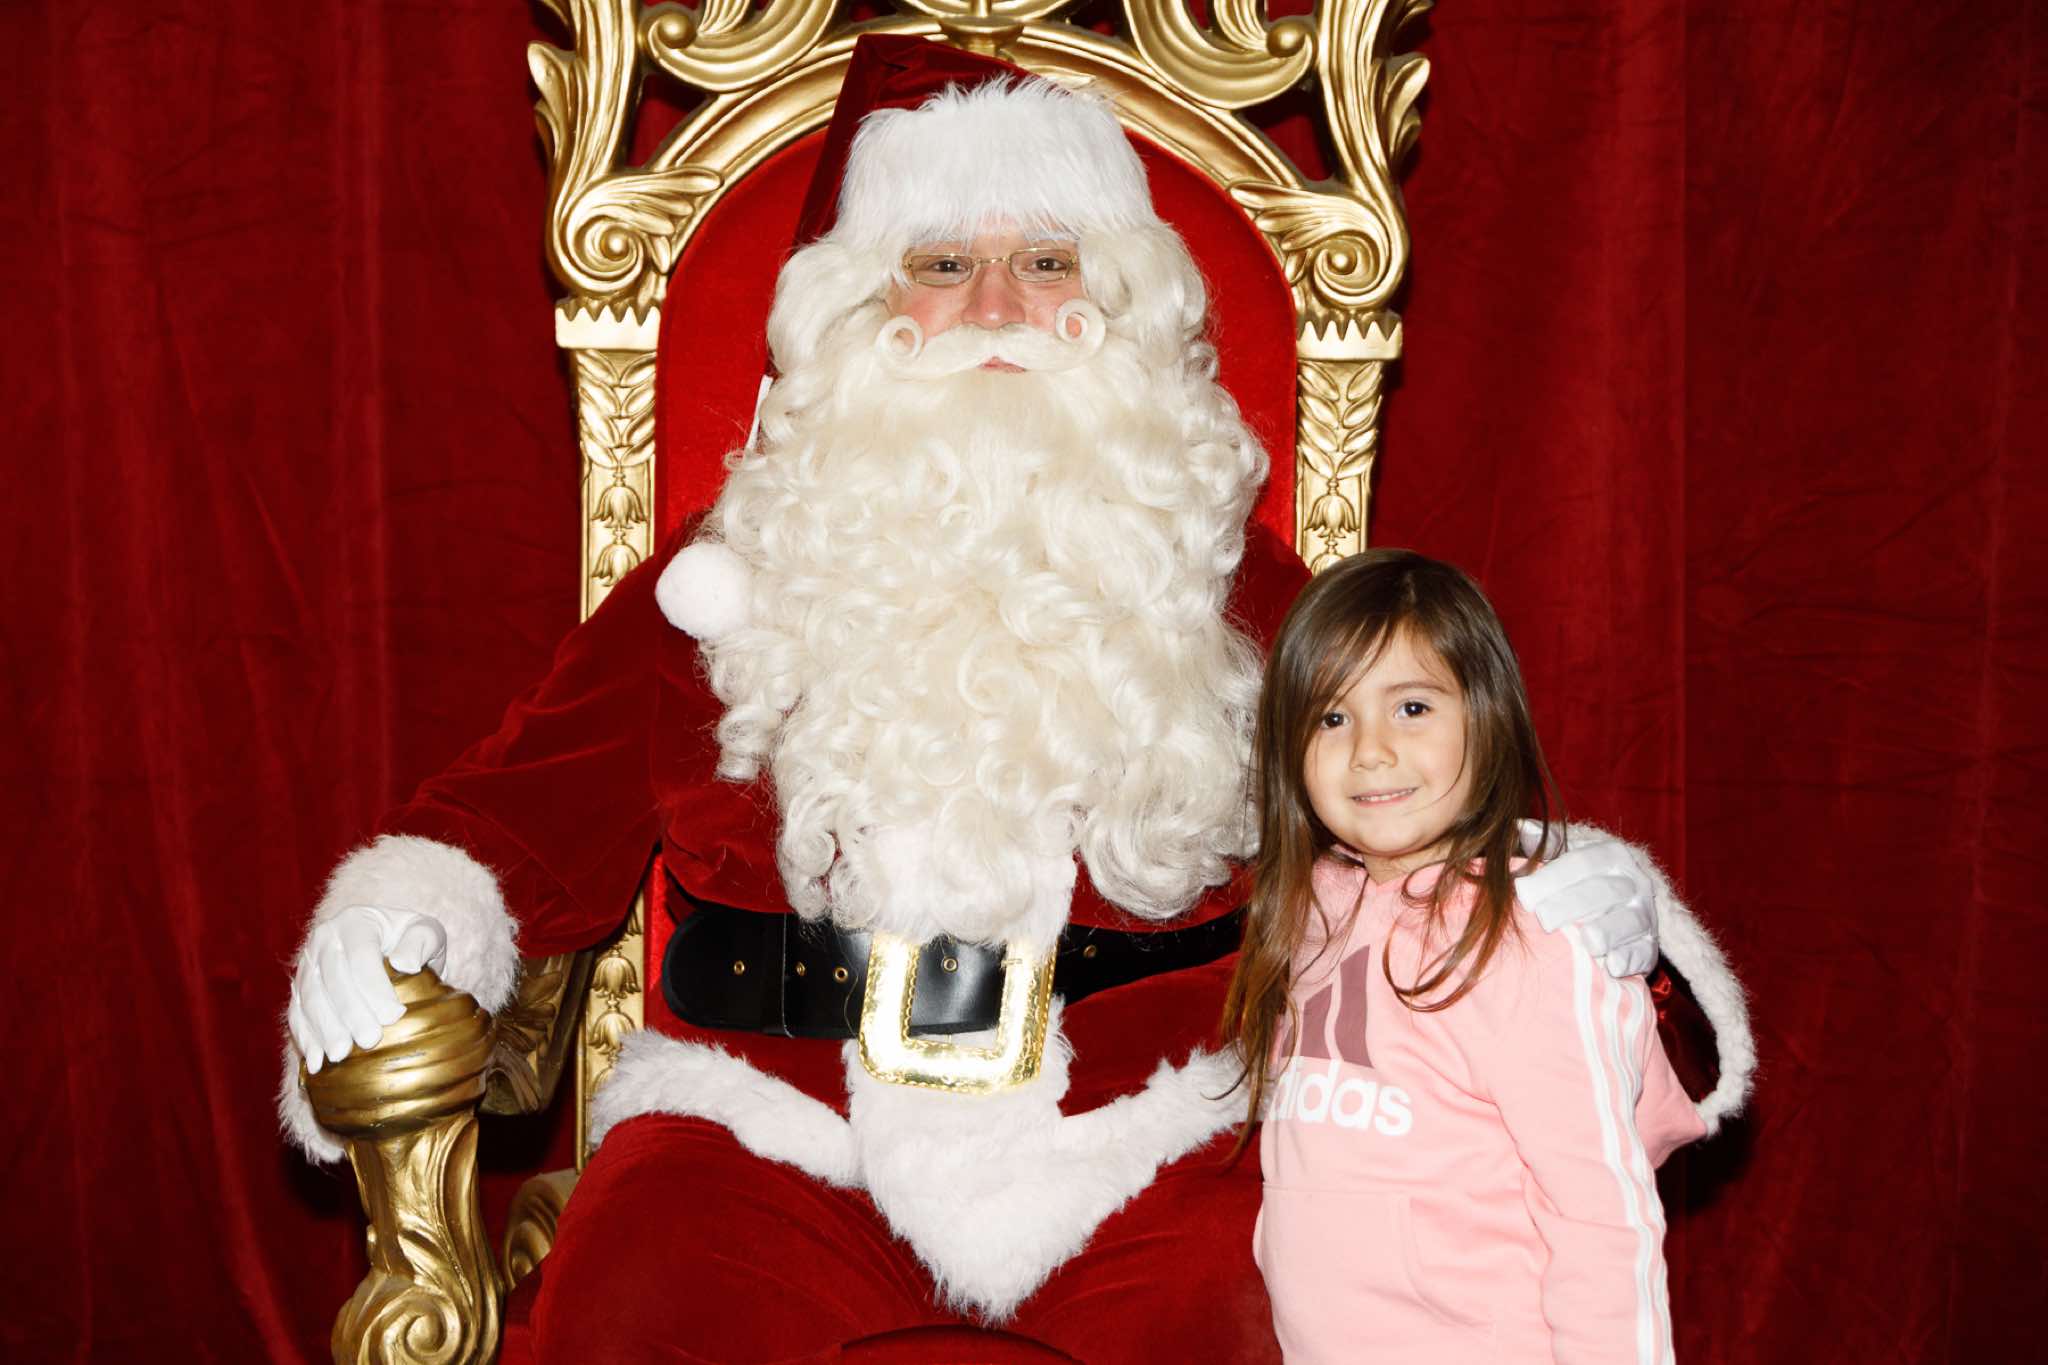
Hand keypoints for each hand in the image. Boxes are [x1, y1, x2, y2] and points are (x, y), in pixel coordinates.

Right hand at [287, 906, 447, 1071]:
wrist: (388, 947)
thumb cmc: (411, 942)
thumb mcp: (426, 932)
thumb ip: (421, 941)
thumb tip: (404, 963)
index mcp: (356, 921)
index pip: (361, 956)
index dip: (375, 987)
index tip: (394, 1016)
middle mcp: (324, 939)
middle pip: (333, 979)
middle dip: (350, 1013)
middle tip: (369, 1041)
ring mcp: (307, 964)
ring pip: (310, 998)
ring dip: (324, 1029)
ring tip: (341, 1055)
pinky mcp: (298, 989)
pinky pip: (296, 1013)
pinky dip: (305, 1038)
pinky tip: (317, 1060)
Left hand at [1515, 821, 1659, 977]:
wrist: (1623, 903)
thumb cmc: (1581, 877)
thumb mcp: (1566, 854)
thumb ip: (1546, 843)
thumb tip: (1521, 826)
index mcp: (1610, 854)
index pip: (1580, 863)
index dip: (1551, 877)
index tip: (1523, 894)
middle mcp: (1633, 882)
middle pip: (1602, 892)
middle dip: (1572, 905)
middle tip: (1544, 920)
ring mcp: (1645, 913)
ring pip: (1629, 921)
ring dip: (1609, 932)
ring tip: (1589, 942)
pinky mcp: (1650, 945)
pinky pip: (1644, 951)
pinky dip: (1631, 958)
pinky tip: (1613, 966)